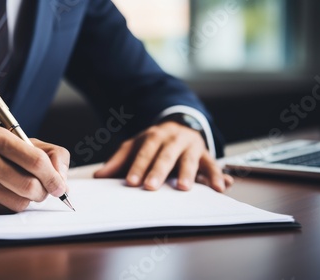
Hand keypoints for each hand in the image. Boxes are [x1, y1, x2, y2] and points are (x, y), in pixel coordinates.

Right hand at [0, 126, 69, 213]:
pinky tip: (5, 194)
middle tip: (45, 189)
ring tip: (22, 188)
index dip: (54, 176)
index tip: (60, 185)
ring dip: (29, 199)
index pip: (36, 160)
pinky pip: (8, 211)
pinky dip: (14, 206)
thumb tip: (63, 180)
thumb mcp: (18, 141)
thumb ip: (48, 153)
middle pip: (31, 185)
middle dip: (45, 191)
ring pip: (21, 202)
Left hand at [94, 121, 233, 190]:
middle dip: (158, 171)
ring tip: (184, 188)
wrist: (180, 126)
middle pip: (165, 156)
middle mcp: (173, 139)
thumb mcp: (134, 147)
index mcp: (154, 136)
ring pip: (189, 159)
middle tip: (151, 187)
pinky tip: (221, 187)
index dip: (137, 167)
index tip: (130, 182)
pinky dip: (218, 176)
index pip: (144, 152)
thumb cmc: (153, 143)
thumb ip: (118, 161)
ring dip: (188, 173)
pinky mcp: (206, 155)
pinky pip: (213, 166)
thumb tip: (98, 177)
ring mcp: (191, 146)